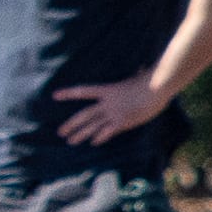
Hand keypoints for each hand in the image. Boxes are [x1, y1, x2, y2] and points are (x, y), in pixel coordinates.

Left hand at [51, 71, 174, 147]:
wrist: (157, 87)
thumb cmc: (150, 79)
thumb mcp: (136, 75)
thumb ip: (133, 74)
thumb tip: (140, 68)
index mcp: (108, 90)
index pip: (83, 91)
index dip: (68, 93)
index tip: (54, 95)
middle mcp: (107, 103)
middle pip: (84, 115)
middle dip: (71, 124)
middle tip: (59, 132)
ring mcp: (114, 113)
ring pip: (93, 126)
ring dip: (81, 134)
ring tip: (70, 141)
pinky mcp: (123, 122)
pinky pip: (108, 132)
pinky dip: (100, 137)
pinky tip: (93, 142)